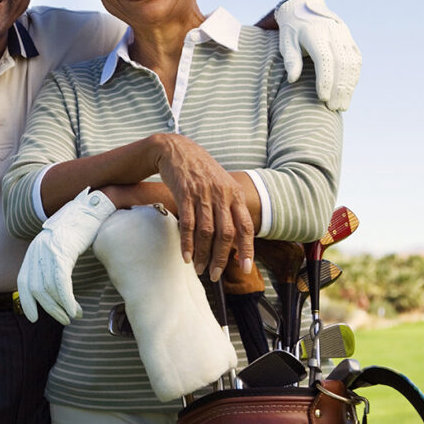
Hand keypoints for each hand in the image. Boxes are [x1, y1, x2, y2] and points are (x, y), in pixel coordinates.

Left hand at [17, 188, 115, 323]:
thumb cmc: (82, 226)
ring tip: (73, 315)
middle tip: (63, 319)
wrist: (93, 205)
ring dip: (61, 307)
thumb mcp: (62, 243)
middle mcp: (38, 249)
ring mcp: (49, 250)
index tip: (32, 317)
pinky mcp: (63, 251)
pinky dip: (67, 300)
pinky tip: (74, 309)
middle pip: (36, 289)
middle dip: (49, 309)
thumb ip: (55, 259)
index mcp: (36, 249)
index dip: (27, 301)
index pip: (23, 280)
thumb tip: (56, 282)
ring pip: (48, 289)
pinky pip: (61, 283)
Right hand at [153, 135, 253, 279]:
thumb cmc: (200, 170)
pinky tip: (186, 256)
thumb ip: (229, 207)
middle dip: (221, 258)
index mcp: (235, 194)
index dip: (246, 249)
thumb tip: (234, 237)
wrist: (176, 149)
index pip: (246, 226)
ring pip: (207, 231)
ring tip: (199, 269)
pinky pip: (188, 223)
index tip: (244, 269)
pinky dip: (187, 242)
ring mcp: (203, 194)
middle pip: (226, 233)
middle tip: (215, 275)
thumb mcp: (222, 184)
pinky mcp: (185, 193)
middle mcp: (222, 194)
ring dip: (203, 254)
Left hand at [275, 0, 360, 110]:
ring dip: (349, 86)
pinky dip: (354, 76)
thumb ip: (291, 59)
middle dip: (339, 88)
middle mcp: (334, 34)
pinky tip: (349, 91)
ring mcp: (344, 36)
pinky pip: (356, 59)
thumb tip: (293, 79)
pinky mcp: (349, 39)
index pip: (325, 60)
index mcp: (316, 34)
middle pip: (341, 64)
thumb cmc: (291, 29)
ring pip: (352, 63)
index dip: (326, 80)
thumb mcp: (285, 41)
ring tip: (342, 105)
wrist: (304, 6)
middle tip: (334, 108)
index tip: (323, 98)